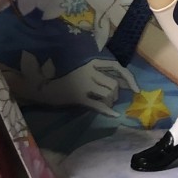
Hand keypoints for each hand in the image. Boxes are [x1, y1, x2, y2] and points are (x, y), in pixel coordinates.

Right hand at [17, 53, 138, 114]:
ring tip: (104, 103)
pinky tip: (114, 115)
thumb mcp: (82, 68)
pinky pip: (98, 105)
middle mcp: (88, 70)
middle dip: (116, 94)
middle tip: (111, 98)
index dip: (128, 77)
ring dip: (110, 101)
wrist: (42, 85)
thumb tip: (122, 82)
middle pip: (113, 84)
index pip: (115, 66)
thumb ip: (99, 72)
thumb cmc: (63, 76)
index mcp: (90, 61)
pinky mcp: (79, 97)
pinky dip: (108, 111)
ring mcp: (83, 84)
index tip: (136, 88)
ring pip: (108, 94)